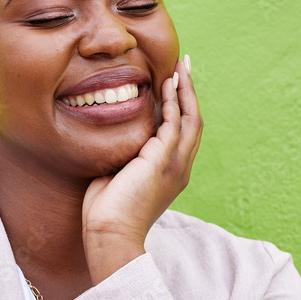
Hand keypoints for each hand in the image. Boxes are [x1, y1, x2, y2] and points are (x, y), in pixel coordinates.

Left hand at [82, 56, 202, 283]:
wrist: (109, 234)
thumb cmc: (107, 213)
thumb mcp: (117, 176)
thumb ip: (123, 156)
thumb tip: (113, 138)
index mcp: (170, 173)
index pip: (182, 132)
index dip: (181, 105)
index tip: (174, 82)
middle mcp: (178, 167)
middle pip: (193, 121)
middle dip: (189, 91)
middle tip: (184, 65)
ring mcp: (174, 164)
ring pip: (190, 118)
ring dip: (186, 90)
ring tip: (180, 66)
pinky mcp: (162, 161)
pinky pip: (174, 123)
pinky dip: (174, 101)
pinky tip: (169, 83)